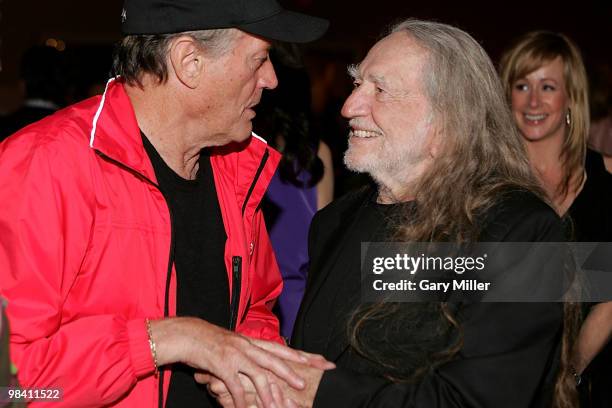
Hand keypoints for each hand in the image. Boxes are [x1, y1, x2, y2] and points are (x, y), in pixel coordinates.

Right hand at [149, 317, 307, 407]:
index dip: (302, 355)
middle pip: (275, 359)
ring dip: (267, 393)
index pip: (283, 348)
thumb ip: (251, 354)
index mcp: (253, 341)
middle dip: (291, 372)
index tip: (320, 361)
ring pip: (257, 375)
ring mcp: (235, 355)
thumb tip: (266, 365)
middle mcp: (247, 346)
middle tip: (305, 385)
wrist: (188, 335)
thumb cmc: (212, 343)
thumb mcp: (235, 345)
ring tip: (277, 407)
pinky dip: (239, 400)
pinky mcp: (222, 365)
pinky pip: (234, 386)